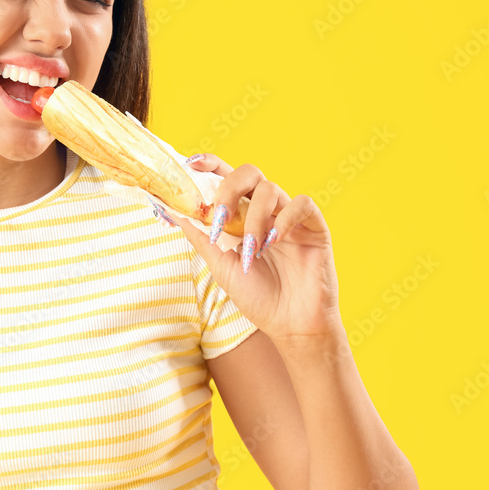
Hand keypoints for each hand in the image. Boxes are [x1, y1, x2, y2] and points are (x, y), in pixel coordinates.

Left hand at [170, 153, 341, 343]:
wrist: (290, 326)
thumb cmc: (257, 298)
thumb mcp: (221, 267)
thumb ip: (201, 238)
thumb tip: (174, 212)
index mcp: (243, 216)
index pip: (227, 179)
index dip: (211, 165)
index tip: (191, 163)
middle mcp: (266, 211)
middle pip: (249, 173)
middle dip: (229, 187)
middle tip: (219, 215)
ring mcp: (290, 217)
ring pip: (271, 188)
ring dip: (253, 218)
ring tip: (251, 248)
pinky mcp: (314, 227)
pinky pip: (302, 203)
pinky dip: (285, 217)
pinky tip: (274, 240)